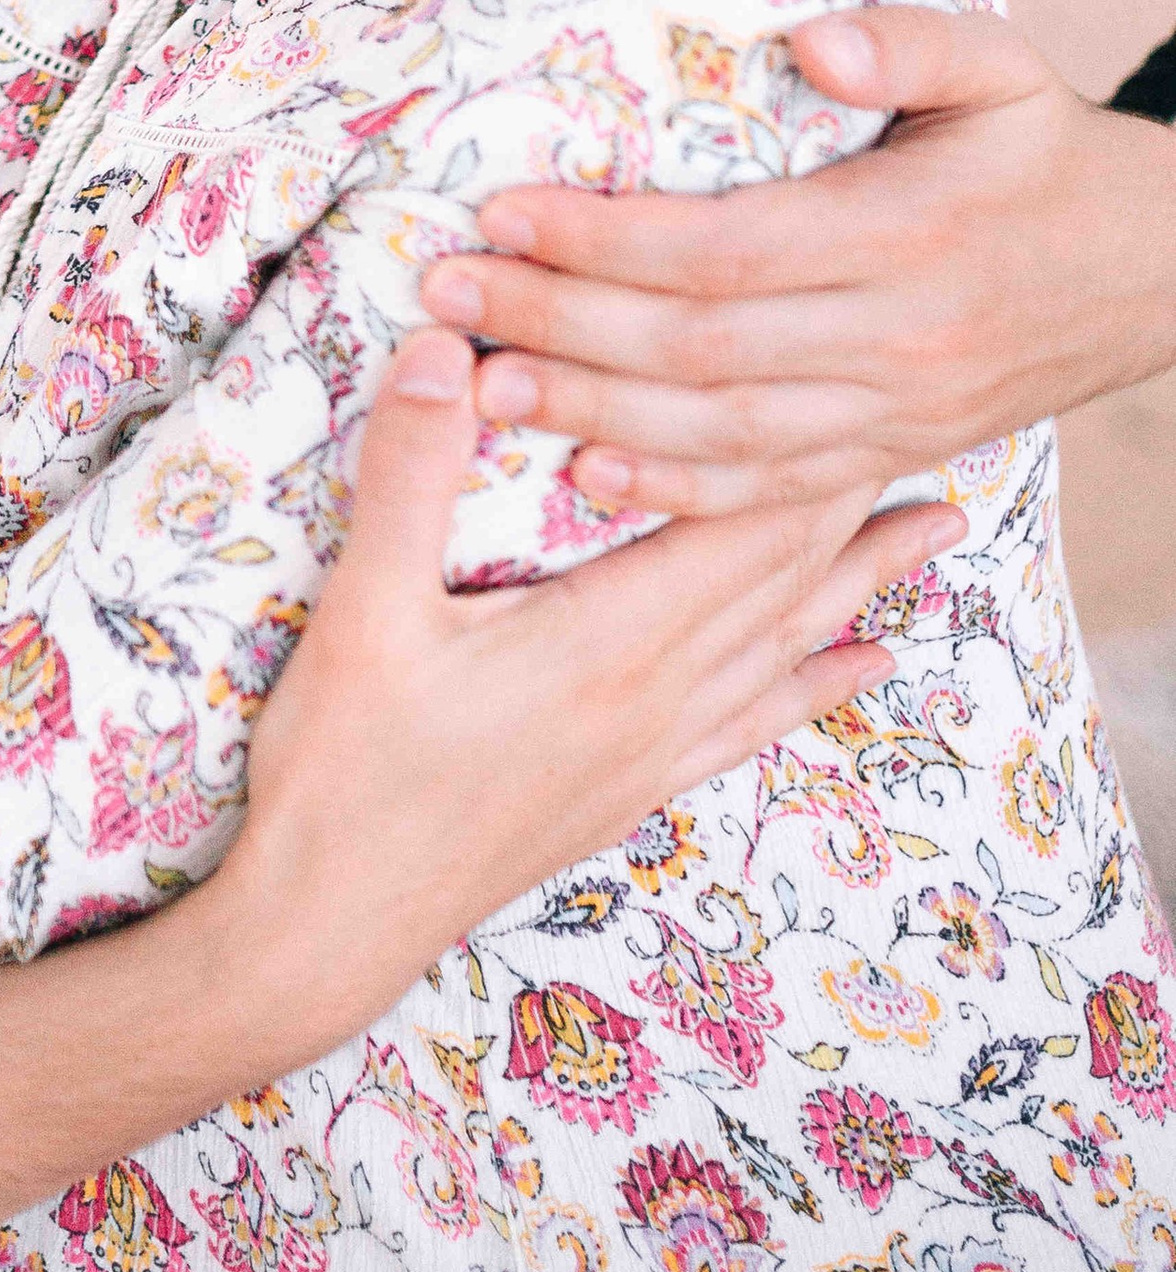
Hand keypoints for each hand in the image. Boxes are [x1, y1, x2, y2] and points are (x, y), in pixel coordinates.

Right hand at [204, 319, 964, 1073]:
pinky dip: (817, 681)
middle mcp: (655, 697)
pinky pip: (755, 721)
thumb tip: (450, 345)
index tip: (866, 383)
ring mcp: (650, 751)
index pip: (745, 530)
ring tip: (939, 528)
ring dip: (862, 579)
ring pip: (787, 644)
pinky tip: (859, 668)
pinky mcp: (628, 790)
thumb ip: (411, 475)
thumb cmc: (343, 770)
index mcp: (607, 642)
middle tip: (933, 427)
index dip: (811, 456)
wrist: (330, 925)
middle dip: (858, 497)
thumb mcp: (362, 610)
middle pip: (787, 580)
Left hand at [413, 7, 1175, 522]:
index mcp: (905, 235)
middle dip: (557, 322)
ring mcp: (891, 412)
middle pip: (695, 348)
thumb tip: (808, 39)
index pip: (721, 248)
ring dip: (588, 413)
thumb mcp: (1000, 67)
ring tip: (477, 387)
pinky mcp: (887, 453)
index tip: (500, 211)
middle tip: (442, 294)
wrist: (1152, 275)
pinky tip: (586, 473)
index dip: (601, 237)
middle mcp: (893, 339)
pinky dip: (674, 491)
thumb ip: (907, 41)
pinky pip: (769, 492)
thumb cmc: (1044, 153)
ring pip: (718, 433)